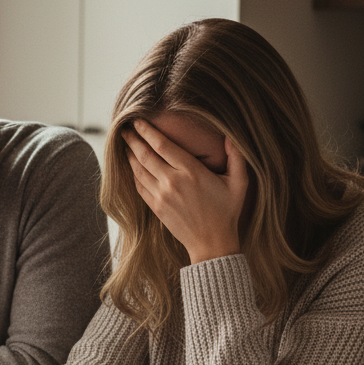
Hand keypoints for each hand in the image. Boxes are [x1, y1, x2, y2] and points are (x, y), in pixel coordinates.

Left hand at [123, 120, 249, 262]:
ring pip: (138, 170)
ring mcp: (162, 196)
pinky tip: (131, 165)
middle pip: (145, 155)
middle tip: (124, 128)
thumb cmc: (227, 211)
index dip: (147, 131)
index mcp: (192, 172)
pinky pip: (139, 186)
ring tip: (125, 143)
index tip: (138, 121)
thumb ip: (236, 157)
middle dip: (132, 139)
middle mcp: (173, 182)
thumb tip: (229, 134)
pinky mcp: (156, 208)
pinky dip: (133, 173)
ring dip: (129, 155)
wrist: (212, 243)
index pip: (163, 145)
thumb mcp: (239, 183)